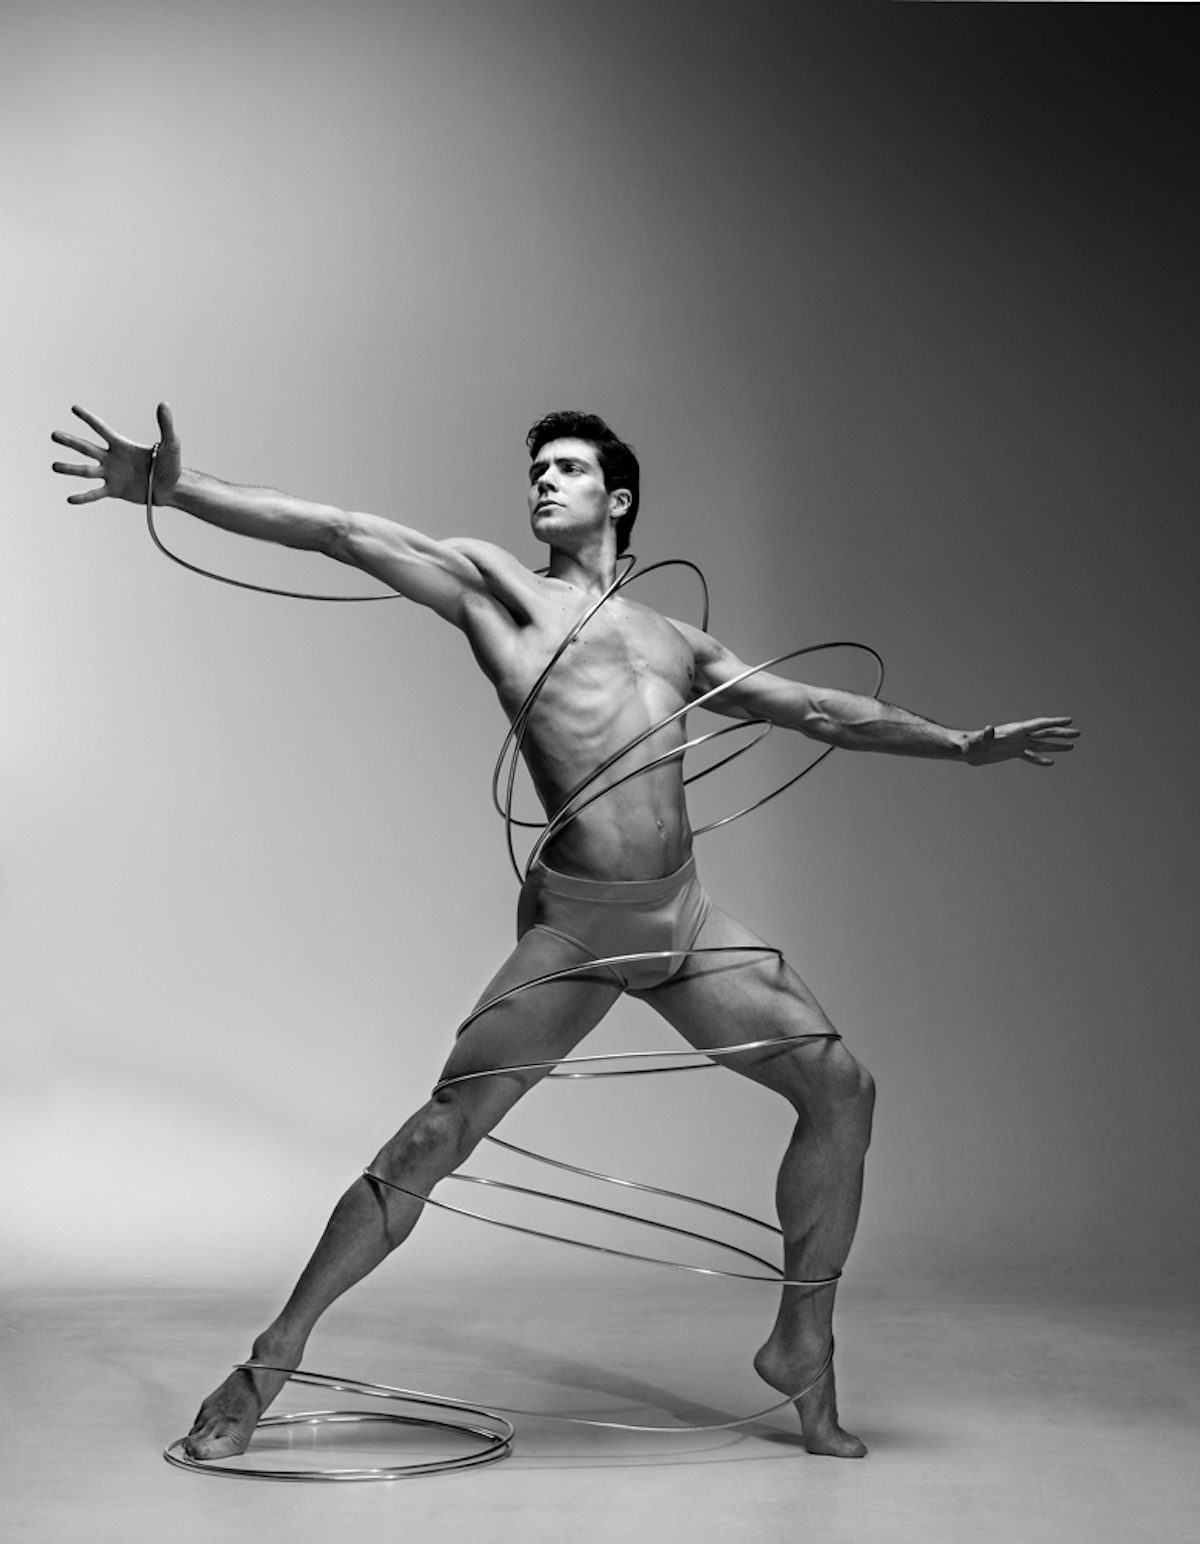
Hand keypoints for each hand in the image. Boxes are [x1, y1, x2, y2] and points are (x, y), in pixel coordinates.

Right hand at [51, 403, 180, 505]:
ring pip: (86, 471)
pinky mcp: (114, 491)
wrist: (172, 488)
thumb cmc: (171, 465)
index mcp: (122, 445)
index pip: (101, 429)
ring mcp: (111, 475)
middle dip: (70, 442)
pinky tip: (70, 499)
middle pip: (87, 448)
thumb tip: (164, 404)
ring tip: (54, 466)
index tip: (73, 408)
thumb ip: (166, 425)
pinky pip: (96, 493)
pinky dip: (84, 497)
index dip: (88, 419)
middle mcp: (112, 458)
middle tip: (54, 435)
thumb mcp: (170, 444)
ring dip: (70, 469)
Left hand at [964, 718, 1078, 767]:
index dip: (1054, 722)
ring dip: (1056, 746)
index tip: (1069, 720)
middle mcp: (1018, 736)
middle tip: (1079, 733)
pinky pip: (1030, 756)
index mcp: (1014, 730)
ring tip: (1072, 746)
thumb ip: (984, 735)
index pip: (1038, 725)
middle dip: (1062, 733)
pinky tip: (1050, 763)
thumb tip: (988, 729)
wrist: (965, 750)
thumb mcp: (977, 740)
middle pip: (1044, 733)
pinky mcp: (1012, 753)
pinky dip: (1040, 760)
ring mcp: (1017, 744)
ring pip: (1041, 744)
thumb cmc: (970, 744)